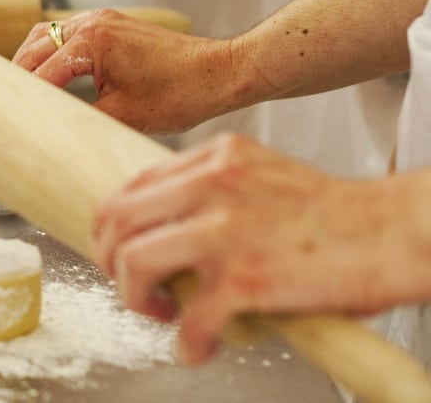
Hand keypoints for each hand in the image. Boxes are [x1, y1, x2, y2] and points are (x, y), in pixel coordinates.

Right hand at [11, 9, 251, 133]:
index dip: (22, 98)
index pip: (40, 71)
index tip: (6, 119)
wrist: (221, 74)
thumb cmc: (183, 92)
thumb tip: (52, 131)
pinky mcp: (113, 27)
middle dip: (18, 75)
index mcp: (92, 41)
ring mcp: (103, 21)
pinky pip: (68, 35)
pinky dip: (52, 53)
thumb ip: (80, 118)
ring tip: (23, 91)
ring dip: (33, 60)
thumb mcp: (123, 115)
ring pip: (48, 35)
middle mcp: (94, 23)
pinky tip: (51, 76)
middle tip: (5, 106)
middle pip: (35, 45)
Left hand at [92, 134, 430, 364]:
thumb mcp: (264, 180)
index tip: (121, 250)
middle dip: (109, 260)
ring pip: (134, 262)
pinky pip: (190, 319)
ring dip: (134, 297)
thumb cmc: (339, 217)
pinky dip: (187, 342)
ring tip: (158, 312)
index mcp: (217, 159)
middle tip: (128, 285)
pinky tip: (197, 348)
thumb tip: (171, 232)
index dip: (115, 227)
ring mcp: (225, 230)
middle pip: (117, 220)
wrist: (398, 233)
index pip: (131, 187)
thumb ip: (214, 194)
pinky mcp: (245, 278)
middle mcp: (213, 186)